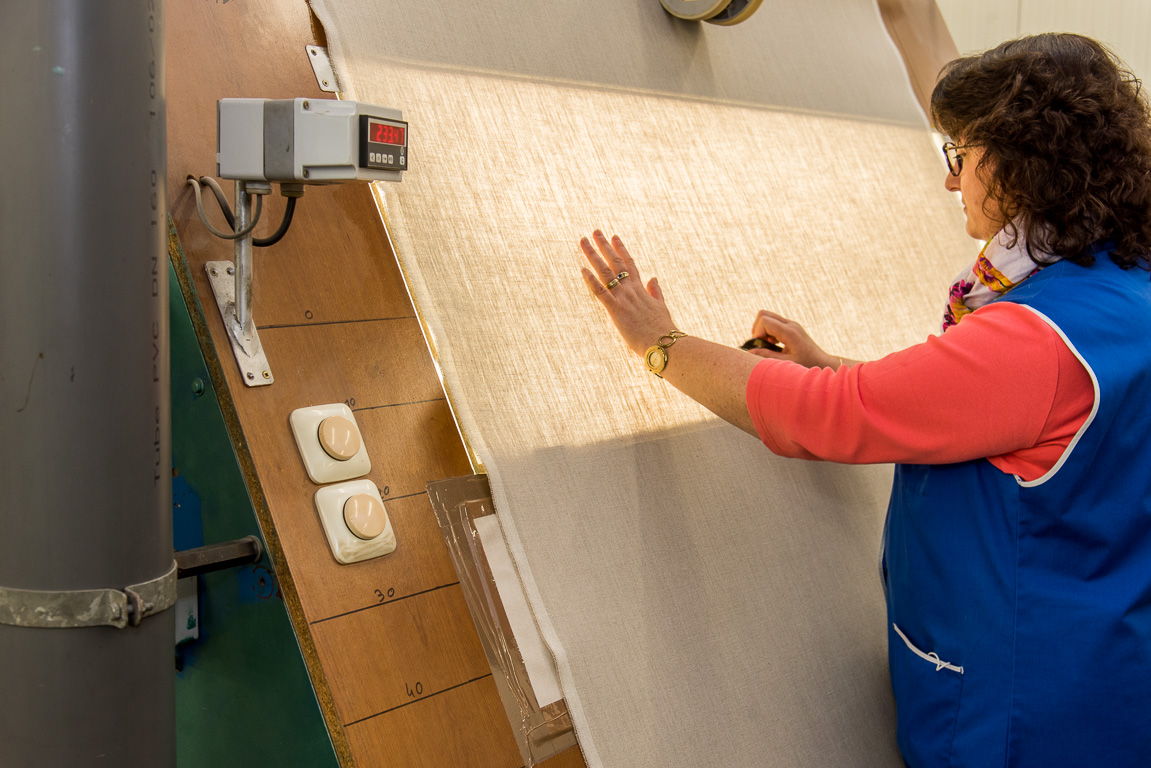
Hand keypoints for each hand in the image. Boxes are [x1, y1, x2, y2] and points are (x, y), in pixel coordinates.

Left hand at [579, 231, 674, 356]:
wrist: (664, 343)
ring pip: (606, 272)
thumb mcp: (661, 307)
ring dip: (593, 255)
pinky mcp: (616, 310)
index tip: (614, 237)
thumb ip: (656, 292)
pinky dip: (591, 281)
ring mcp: (623, 299)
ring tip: (584, 241)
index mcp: (641, 290)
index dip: (621, 249)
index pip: (629, 264)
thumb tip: (653, 278)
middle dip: (604, 246)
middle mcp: (631, 290)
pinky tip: (582, 269)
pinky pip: (601, 293)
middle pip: (616, 262)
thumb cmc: (663, 329)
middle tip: (594, 232)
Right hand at [748, 310, 836, 368]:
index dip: (757, 333)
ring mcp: (791, 324)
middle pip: (764, 314)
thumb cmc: (807, 364)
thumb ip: (767, 356)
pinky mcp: (791, 327)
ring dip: (762, 330)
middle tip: (761, 344)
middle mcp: (790, 324)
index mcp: (789, 332)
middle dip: (757, 329)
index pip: (764, 321)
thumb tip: (750, 351)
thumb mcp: (786, 363)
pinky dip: (768, 331)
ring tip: (768, 344)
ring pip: (767, 317)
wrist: (823, 362)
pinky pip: (773, 322)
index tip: (760, 345)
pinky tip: (773, 344)